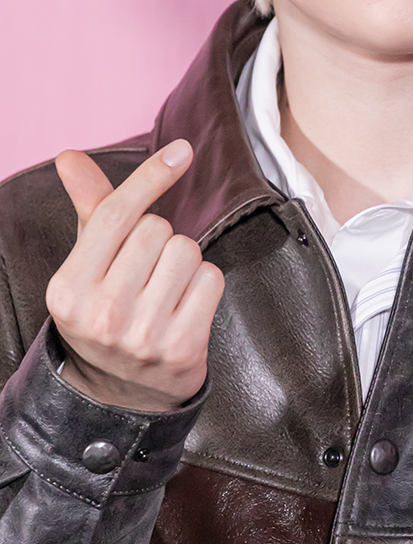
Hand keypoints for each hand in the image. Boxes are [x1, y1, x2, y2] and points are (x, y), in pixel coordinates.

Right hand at [45, 140, 224, 411]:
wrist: (122, 392)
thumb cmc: (107, 309)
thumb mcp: (87, 264)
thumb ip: (90, 208)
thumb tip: (70, 156)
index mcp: (68, 288)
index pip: (114, 214)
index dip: (150, 177)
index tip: (182, 151)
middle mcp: (101, 314)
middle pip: (158, 228)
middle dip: (160, 238)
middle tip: (146, 269)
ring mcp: (142, 335)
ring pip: (188, 250)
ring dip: (184, 260)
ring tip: (164, 288)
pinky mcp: (181, 349)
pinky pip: (212, 279)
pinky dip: (204, 284)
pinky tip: (184, 306)